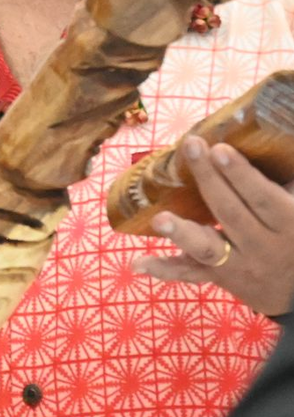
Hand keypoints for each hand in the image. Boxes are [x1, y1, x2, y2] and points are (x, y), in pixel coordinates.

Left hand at [131, 135, 293, 315]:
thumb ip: (286, 181)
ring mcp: (236, 264)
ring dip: (181, 232)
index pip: (263, 198)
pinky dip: (164, 269)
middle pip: (231, 213)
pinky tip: (138, 262)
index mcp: (287, 225)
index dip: (242, 175)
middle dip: (209, 179)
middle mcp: (261, 246)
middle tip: (191, 147)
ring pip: (207, 248)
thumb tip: (276, 140)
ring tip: (159, 218)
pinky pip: (189, 274)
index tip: (219, 148)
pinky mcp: (217, 276)